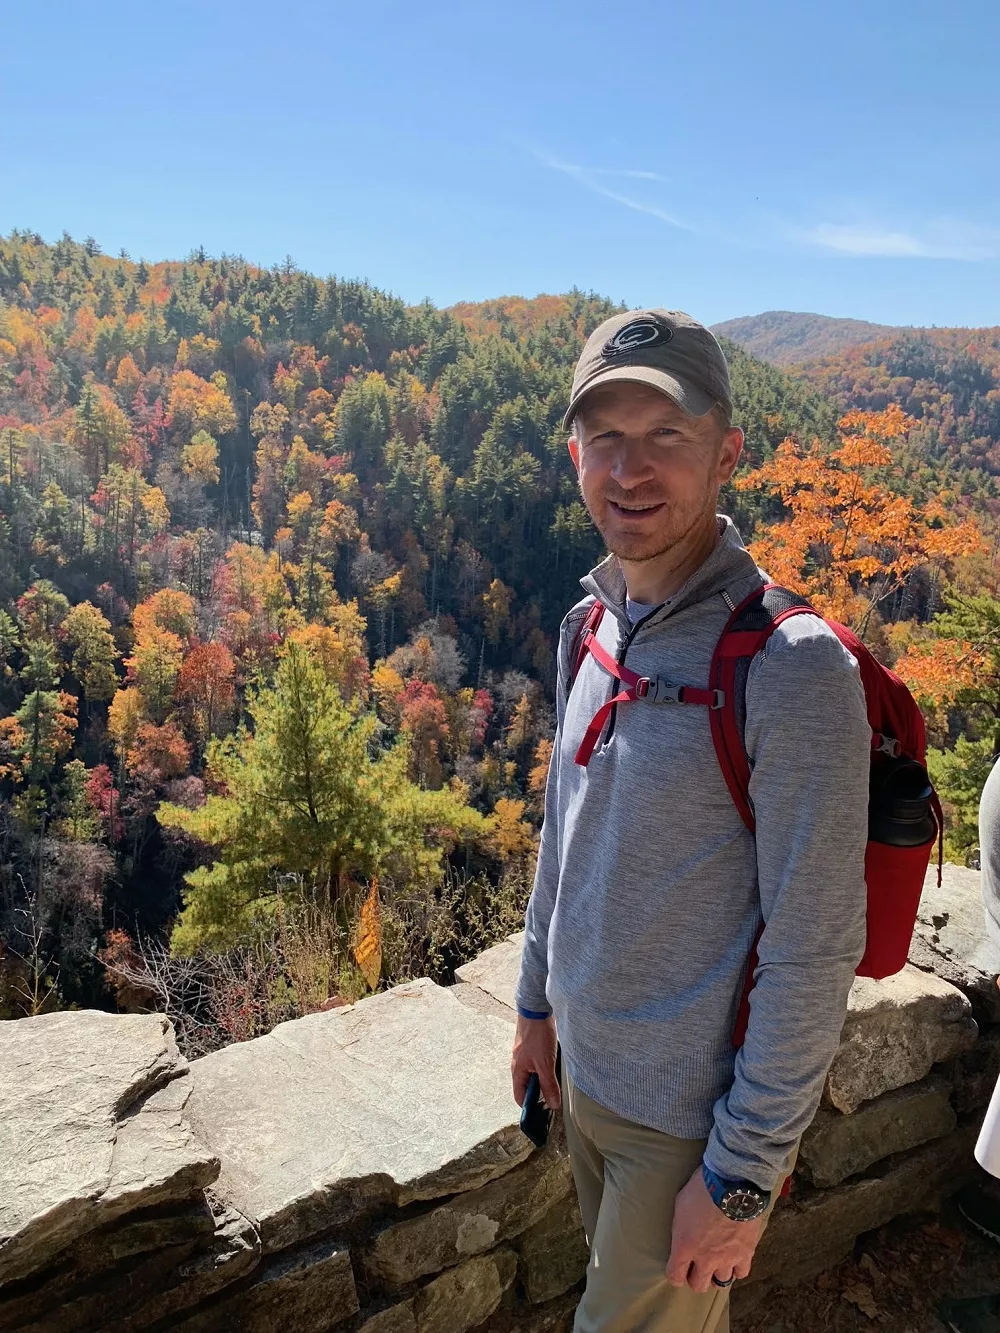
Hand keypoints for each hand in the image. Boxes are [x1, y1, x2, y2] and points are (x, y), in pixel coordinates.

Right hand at [511, 1013, 560, 1109]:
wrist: (536, 1010)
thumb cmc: (537, 1036)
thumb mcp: (545, 1064)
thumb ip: (549, 1085)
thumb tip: (553, 1106)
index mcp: (518, 1072)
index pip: (520, 1097)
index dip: (530, 1107)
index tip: (544, 1113)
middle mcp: (519, 1065)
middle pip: (527, 1087)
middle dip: (539, 1095)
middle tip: (555, 1100)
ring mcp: (525, 1056)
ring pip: (533, 1075)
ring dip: (544, 1081)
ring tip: (557, 1085)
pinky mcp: (532, 1048)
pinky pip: (537, 1065)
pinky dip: (545, 1070)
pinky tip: (556, 1068)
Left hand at [665, 1166, 763, 1292]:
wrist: (732, 1184)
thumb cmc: (702, 1189)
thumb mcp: (681, 1204)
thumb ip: (681, 1226)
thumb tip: (684, 1232)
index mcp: (684, 1246)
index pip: (675, 1276)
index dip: (675, 1275)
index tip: (678, 1270)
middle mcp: (705, 1259)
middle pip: (699, 1285)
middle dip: (696, 1278)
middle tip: (698, 1268)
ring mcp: (727, 1258)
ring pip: (721, 1282)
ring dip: (717, 1273)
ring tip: (717, 1264)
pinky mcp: (745, 1254)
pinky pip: (741, 1273)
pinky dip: (737, 1269)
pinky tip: (735, 1260)